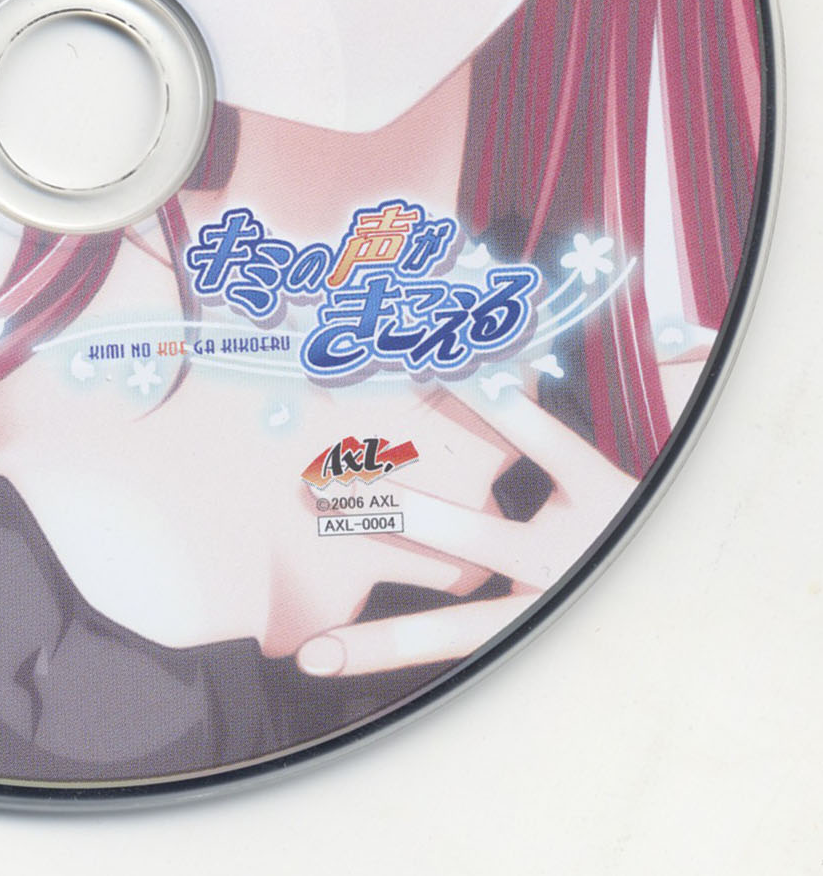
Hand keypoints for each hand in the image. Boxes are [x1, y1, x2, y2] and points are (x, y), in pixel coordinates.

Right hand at [296, 384, 634, 678]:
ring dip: (412, 503)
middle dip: (378, 547)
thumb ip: (500, 595)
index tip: (310, 657)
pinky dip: (500, 413)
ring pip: (481, 535)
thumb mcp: (560, 601)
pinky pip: (547, 449)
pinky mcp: (608, 492)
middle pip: (445, 583)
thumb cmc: (620, 582)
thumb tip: (416, 552)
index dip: (374, 651)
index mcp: (536, 622)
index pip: (442, 641)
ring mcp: (579, 546)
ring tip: (356, 468)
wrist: (726, 569)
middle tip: (316, 506)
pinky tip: (459, 378)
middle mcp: (551, 594)